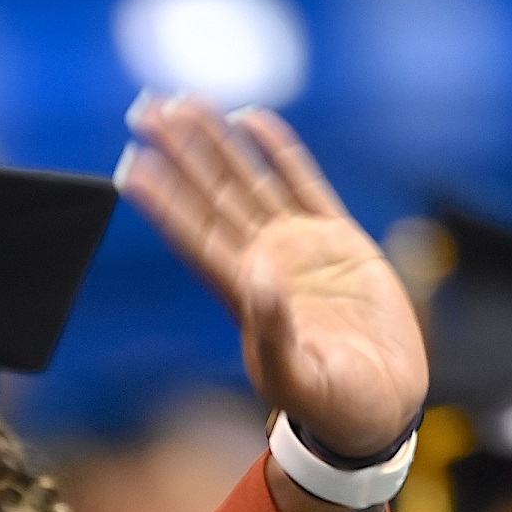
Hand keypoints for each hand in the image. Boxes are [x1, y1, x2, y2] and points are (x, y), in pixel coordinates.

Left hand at [116, 97, 427, 459]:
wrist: (378, 407)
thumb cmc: (334, 407)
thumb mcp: (299, 377)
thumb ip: (274, 332)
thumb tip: (258, 280)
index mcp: (246, 297)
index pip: (196, 238)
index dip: (165, 203)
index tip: (132, 167)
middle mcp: (264, 265)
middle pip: (212, 197)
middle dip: (180, 155)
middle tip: (146, 111)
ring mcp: (298, 249)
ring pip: (248, 181)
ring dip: (217, 143)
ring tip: (186, 103)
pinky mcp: (338, 241)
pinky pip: (303, 183)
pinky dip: (279, 150)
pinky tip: (253, 120)